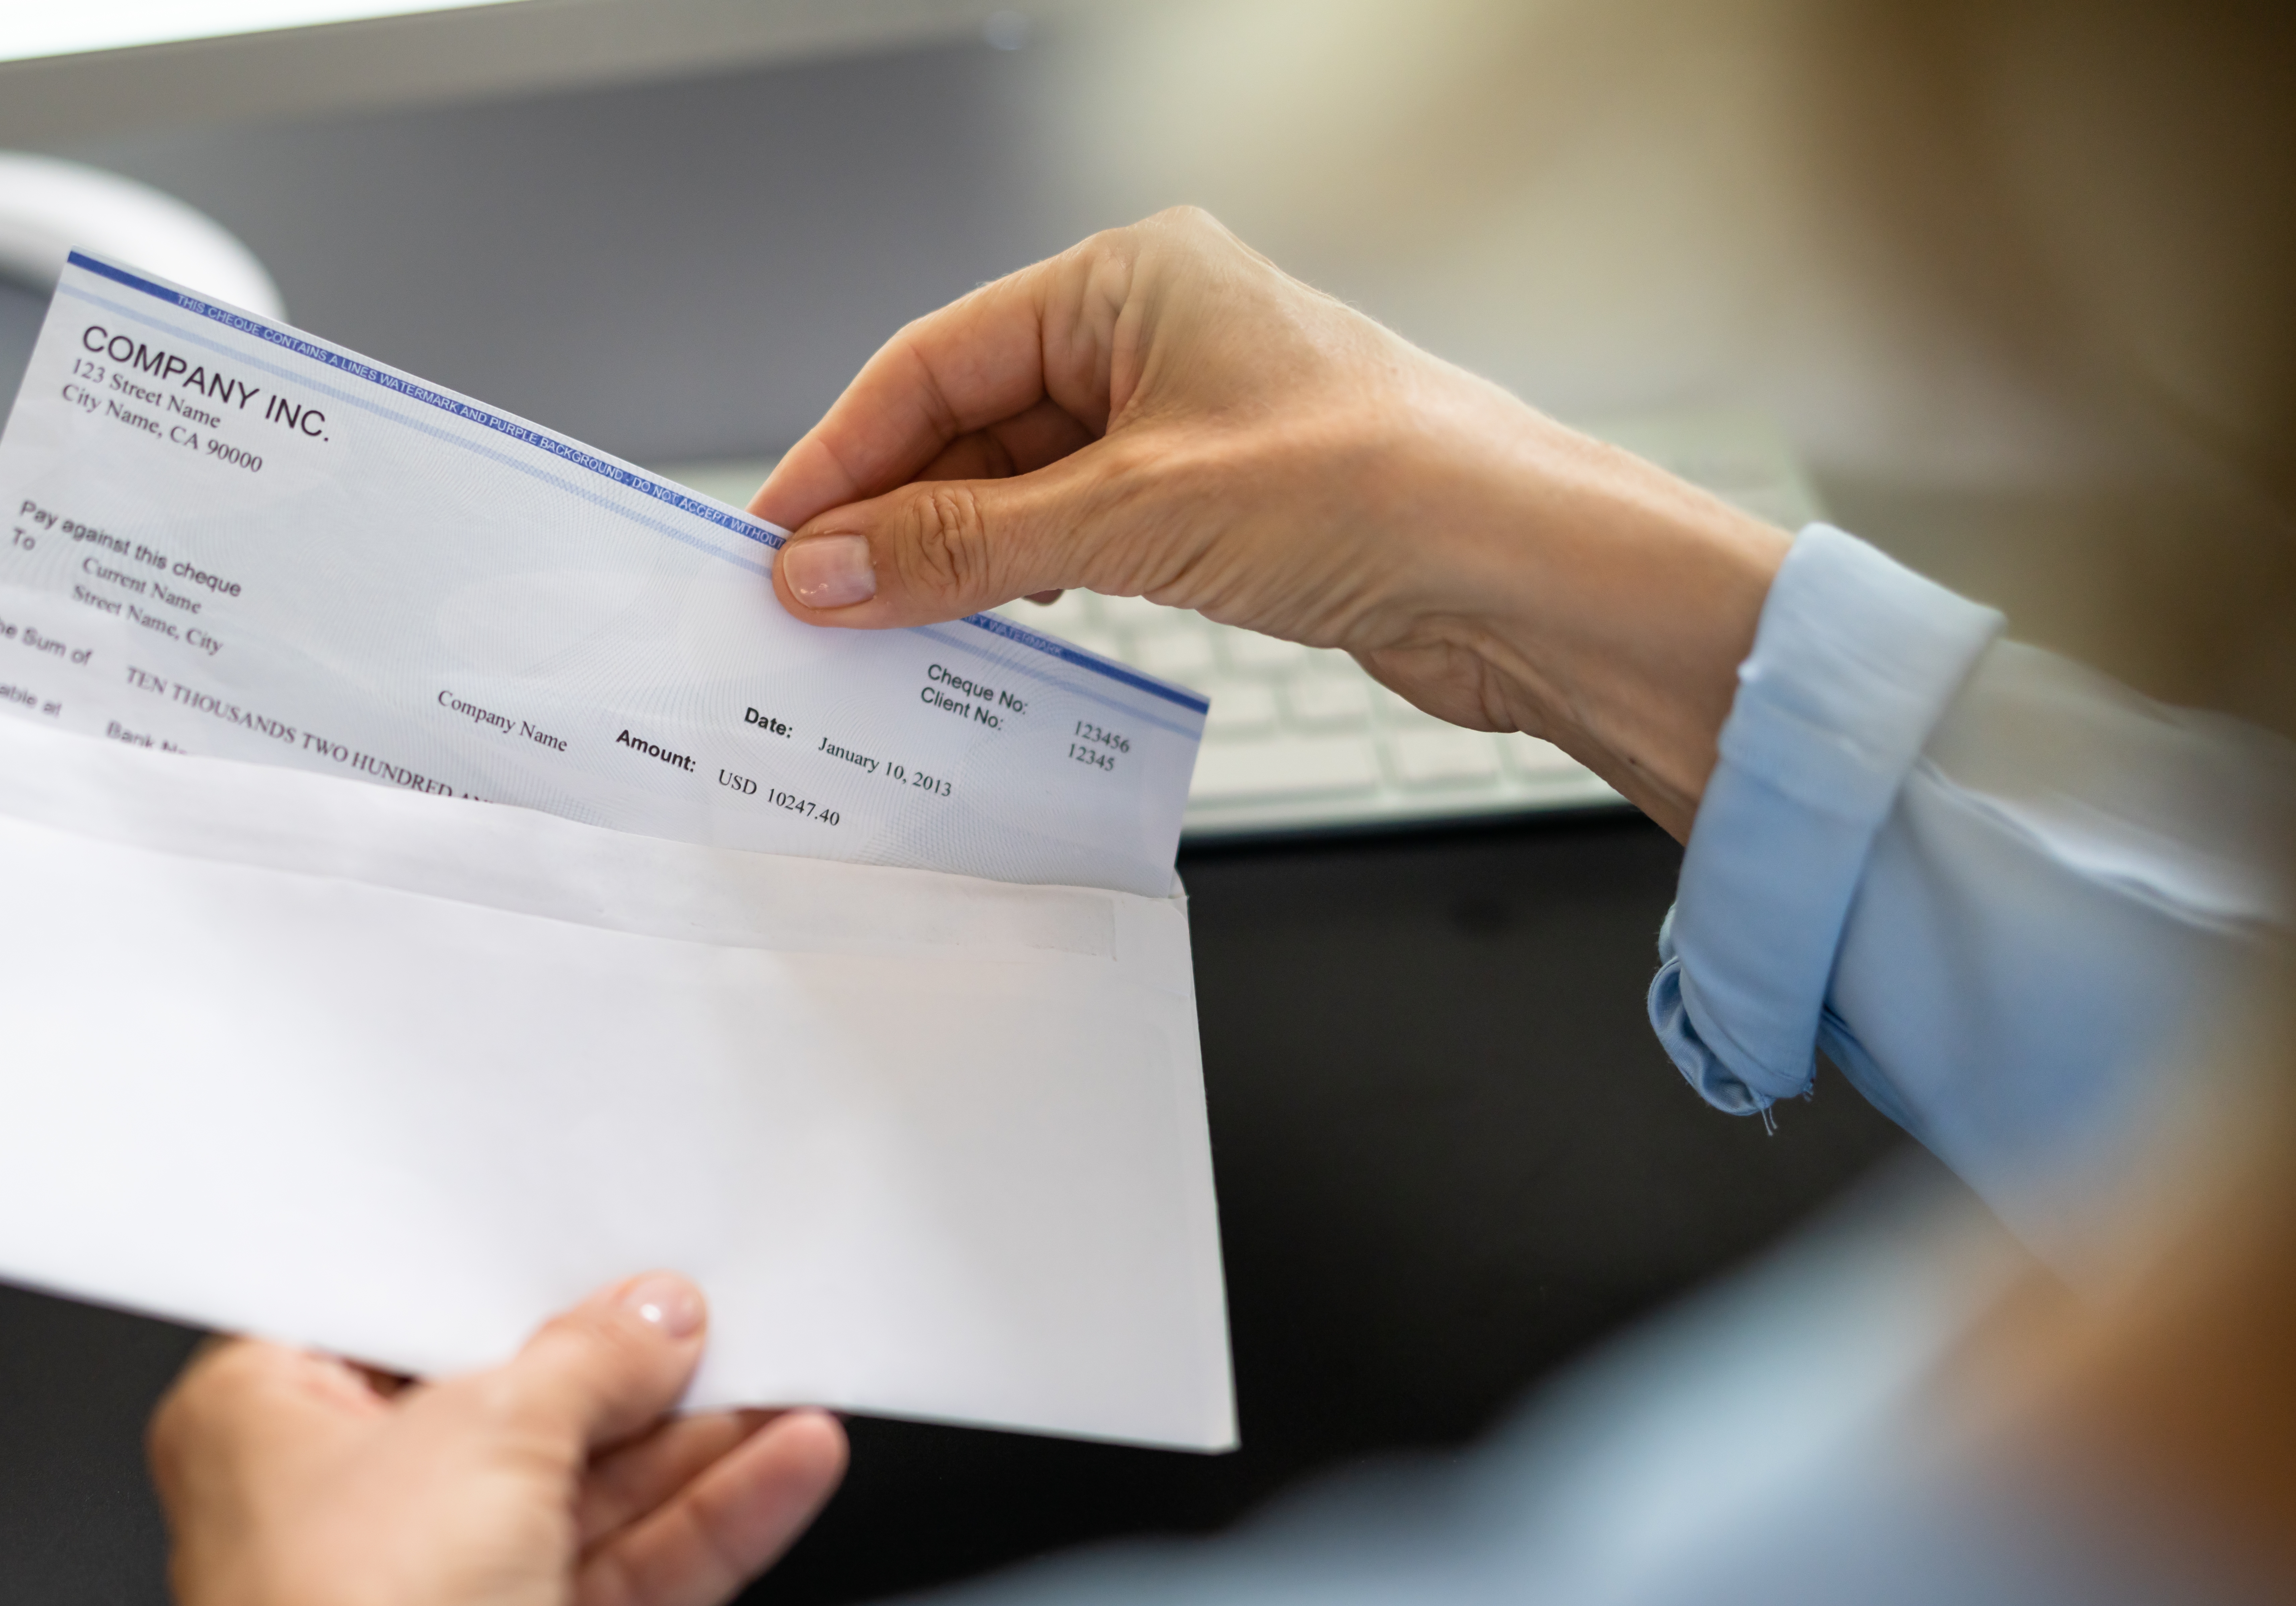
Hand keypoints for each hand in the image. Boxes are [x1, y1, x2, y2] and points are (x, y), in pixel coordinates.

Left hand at [145, 1275, 846, 1605]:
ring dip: (685, 1453)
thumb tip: (644, 1320)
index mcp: (252, 1419)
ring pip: (569, 1503)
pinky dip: (694, 1530)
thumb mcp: (488, 1435)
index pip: (393, 1319)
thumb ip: (585, 1362)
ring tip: (784, 1389)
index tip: (600, 1261)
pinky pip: (605, 1580)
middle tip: (715, 1323)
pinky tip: (777, 1472)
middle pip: (497, 1413)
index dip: (502, 1285)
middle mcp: (320, 1514)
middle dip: (620, 1377)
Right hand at [749, 207, 1791, 837]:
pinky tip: (980, 632)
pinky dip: (1019, 583)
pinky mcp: (1210, 502)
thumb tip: (828, 568)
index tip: (770, 539)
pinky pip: (1075, 537)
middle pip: (967, 426)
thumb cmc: (1375, 489)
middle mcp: (1153, 336)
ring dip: (949, 559)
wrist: (1525, 572)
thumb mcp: (1131, 517)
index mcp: (1130, 281)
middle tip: (807, 606)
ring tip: (877, 633)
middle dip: (887, 517)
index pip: (933, 364)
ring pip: (1018, 489)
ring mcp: (1182, 422)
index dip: (839, 457)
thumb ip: (963, 545)